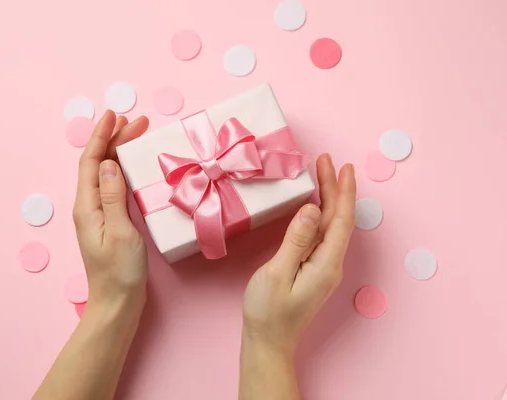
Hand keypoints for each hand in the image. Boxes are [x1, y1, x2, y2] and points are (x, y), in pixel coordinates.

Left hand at [73, 110, 149, 314]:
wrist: (117, 302)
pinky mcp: (110, 221)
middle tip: (137, 121)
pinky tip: (133, 166)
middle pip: (98, 164)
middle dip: (114, 139)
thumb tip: (107, 163)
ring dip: (119, 152)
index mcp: (87, 206)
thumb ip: (113, 195)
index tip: (114, 115)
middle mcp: (89, 206)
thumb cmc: (120, 271)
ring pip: (106, 174)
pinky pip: (114, 186)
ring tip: (136, 135)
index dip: (101, 136)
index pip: (90, 161)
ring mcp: (99, 214)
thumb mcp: (120, 231)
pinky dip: (124, 169)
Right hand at [242, 154, 356, 355]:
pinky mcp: (314, 270)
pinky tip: (315, 206)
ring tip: (323, 174)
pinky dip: (321, 215)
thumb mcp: (277, 273)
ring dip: (329, 199)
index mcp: (326, 264)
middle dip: (335, 188)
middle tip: (327, 161)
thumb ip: (296, 240)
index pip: (341, 220)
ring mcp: (324, 268)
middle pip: (339, 220)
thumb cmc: (268, 312)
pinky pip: (322, 236)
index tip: (342, 166)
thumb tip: (313, 209)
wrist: (268, 342)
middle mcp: (331, 264)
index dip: (343, 191)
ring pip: (332, 226)